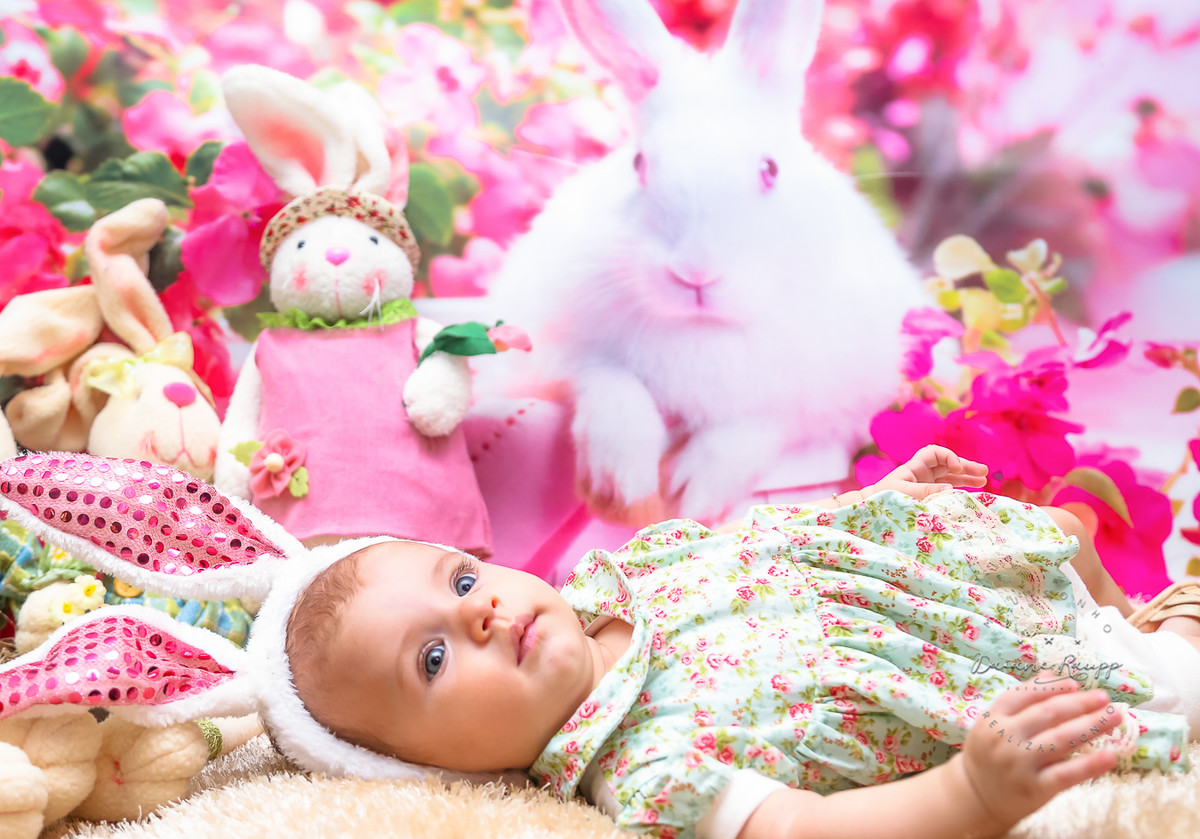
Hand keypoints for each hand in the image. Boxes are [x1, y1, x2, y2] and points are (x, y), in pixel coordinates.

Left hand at [869, 445, 987, 500]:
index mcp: (914, 467)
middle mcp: (922, 472)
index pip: (935, 452)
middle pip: (947, 463)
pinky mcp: (928, 493)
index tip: (955, 468)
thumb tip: (950, 488)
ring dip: (966, 476)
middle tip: (984, 471)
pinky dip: (960, 487)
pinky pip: (947, 486)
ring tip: (984, 479)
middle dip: (965, 465)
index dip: (948, 456)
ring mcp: (926, 483)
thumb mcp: (903, 494)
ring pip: (950, 475)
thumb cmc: (883, 498)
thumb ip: (925, 491)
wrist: (871, 509)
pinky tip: (973, 489)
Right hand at [957, 674, 1119, 832]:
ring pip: (1061, 740)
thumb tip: (1050, 674)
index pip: (1025, 695)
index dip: (1053, 688)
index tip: (1077, 684)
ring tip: (1115, 716)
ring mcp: (1020, 764)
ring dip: (1092, 725)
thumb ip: (1020, 699)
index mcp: (993, 718)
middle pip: (1048, 714)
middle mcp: (1005, 738)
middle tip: (1104, 698)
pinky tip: (1110, 756)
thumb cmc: (989, 755)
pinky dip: (1089, 765)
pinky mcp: (1034, 789)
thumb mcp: (994, 723)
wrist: (975, 798)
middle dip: (1080, 703)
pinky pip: (1067, 775)